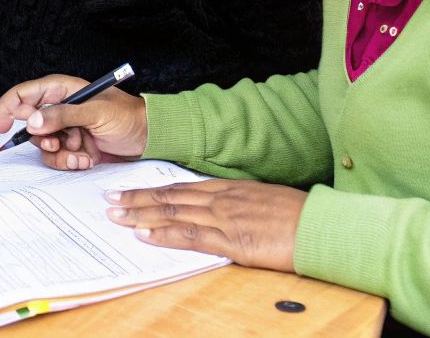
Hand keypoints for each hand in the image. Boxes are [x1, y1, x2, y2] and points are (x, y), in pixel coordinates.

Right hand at [0, 74, 147, 169]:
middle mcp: (60, 109)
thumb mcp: (96, 113)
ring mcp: (66, 130)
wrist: (149, 139)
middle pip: (30, 125)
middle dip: (43, 139)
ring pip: (43, 147)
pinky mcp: (73, 148)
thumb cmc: (128, 116)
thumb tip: (33, 120)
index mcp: (62, 90)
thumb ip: (63, 115)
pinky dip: (70, 162)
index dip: (8, 107)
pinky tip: (88, 158)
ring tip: (81, 151)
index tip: (2, 126)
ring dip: (60, 154)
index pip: (25, 94)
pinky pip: (57, 159)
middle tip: (58, 142)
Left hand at [104, 179, 306, 272]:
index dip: (151, 189)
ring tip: (117, 216)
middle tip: (110, 201)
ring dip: (141, 214)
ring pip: (173, 213)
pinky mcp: (231, 241)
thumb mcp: (262, 200)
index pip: (180, 187)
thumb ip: (236, 203)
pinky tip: (145, 234)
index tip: (129, 190)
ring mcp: (224, 219)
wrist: (319, 225)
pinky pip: (191, 236)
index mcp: (228, 188)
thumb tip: (218, 209)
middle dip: (136, 199)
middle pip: (169, 197)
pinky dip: (164, 234)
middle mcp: (221, 199)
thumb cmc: (297, 215)